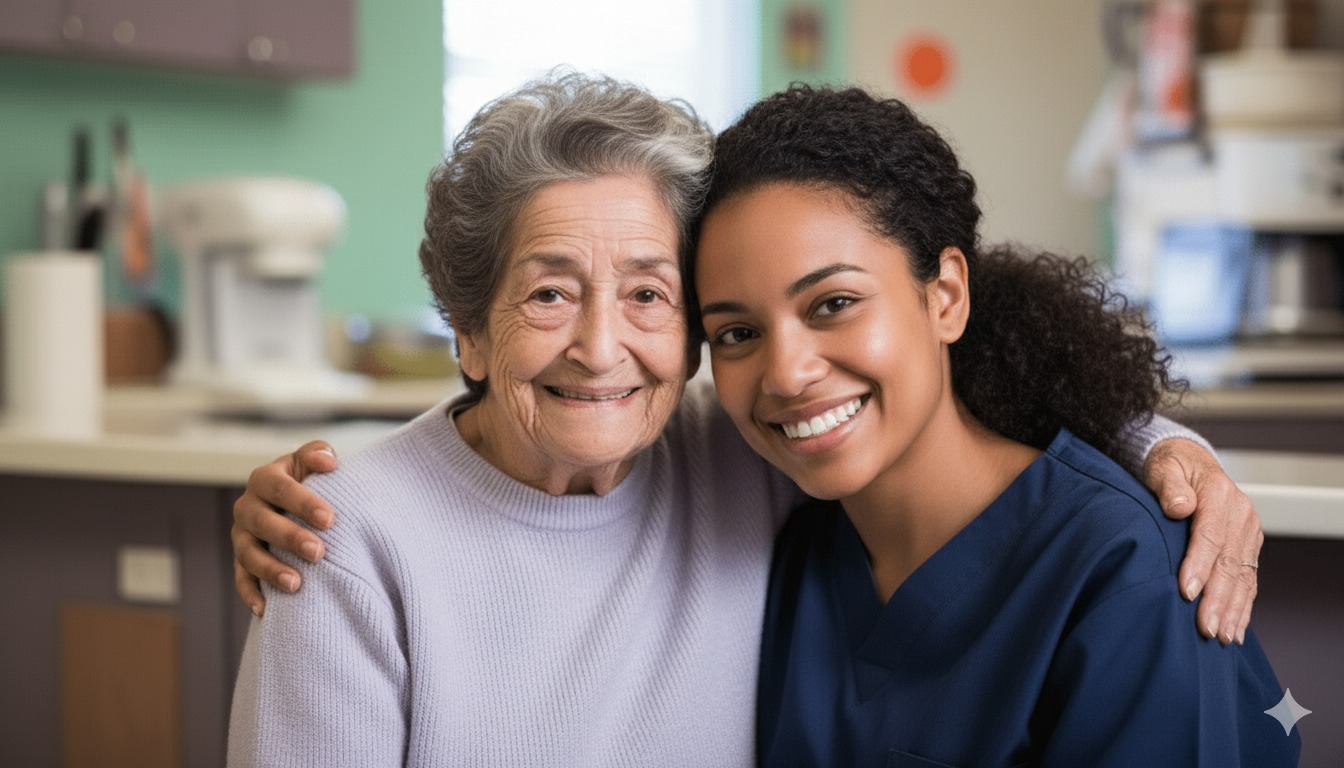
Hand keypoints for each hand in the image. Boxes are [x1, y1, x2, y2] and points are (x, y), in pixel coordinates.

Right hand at [232, 441, 339, 616]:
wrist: (296, 505)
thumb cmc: (311, 482)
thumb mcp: (313, 463)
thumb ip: (319, 454)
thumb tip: (328, 461)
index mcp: (265, 479)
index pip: (279, 487)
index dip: (303, 502)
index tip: (330, 519)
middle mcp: (248, 507)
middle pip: (262, 523)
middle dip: (290, 538)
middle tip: (319, 552)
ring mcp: (242, 537)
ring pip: (249, 555)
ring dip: (270, 570)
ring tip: (296, 584)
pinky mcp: (241, 562)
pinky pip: (242, 580)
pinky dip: (251, 595)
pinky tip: (266, 609)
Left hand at [1142, 438, 1261, 645]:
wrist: (1189, 463)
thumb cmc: (1170, 467)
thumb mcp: (1163, 467)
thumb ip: (1169, 486)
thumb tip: (1179, 506)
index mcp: (1220, 495)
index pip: (1210, 535)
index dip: (1199, 565)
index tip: (1186, 591)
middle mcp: (1241, 515)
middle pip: (1229, 562)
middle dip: (1218, 598)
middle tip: (1205, 628)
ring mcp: (1248, 533)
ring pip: (1243, 577)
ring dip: (1233, 610)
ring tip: (1222, 637)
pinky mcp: (1248, 547)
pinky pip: (1249, 580)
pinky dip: (1243, 607)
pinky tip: (1236, 630)